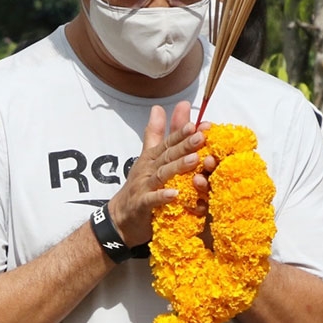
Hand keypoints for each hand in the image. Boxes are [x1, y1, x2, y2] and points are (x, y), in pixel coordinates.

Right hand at [106, 101, 205, 246]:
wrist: (121, 216)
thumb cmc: (140, 185)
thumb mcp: (147, 157)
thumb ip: (156, 133)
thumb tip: (157, 107)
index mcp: (153, 157)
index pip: (169, 142)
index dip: (182, 133)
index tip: (198, 125)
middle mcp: (148, 169)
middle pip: (167, 155)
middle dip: (184, 145)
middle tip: (201, 137)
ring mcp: (144, 186)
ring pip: (162, 175)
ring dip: (177, 167)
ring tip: (194, 160)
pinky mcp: (141, 205)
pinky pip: (152, 200)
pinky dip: (162, 196)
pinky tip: (175, 194)